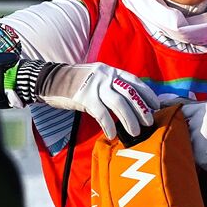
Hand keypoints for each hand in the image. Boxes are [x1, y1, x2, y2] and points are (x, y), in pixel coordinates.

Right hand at [39, 63, 158, 139]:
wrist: (51, 80)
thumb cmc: (76, 82)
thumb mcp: (97, 77)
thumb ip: (111, 85)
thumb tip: (129, 102)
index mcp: (110, 71)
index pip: (134, 81)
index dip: (147, 94)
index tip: (155, 106)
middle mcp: (105, 76)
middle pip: (130, 94)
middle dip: (142, 110)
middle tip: (149, 122)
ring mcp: (95, 86)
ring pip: (119, 104)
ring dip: (129, 119)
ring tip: (135, 132)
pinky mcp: (84, 97)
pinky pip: (101, 114)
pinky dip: (109, 125)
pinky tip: (112, 134)